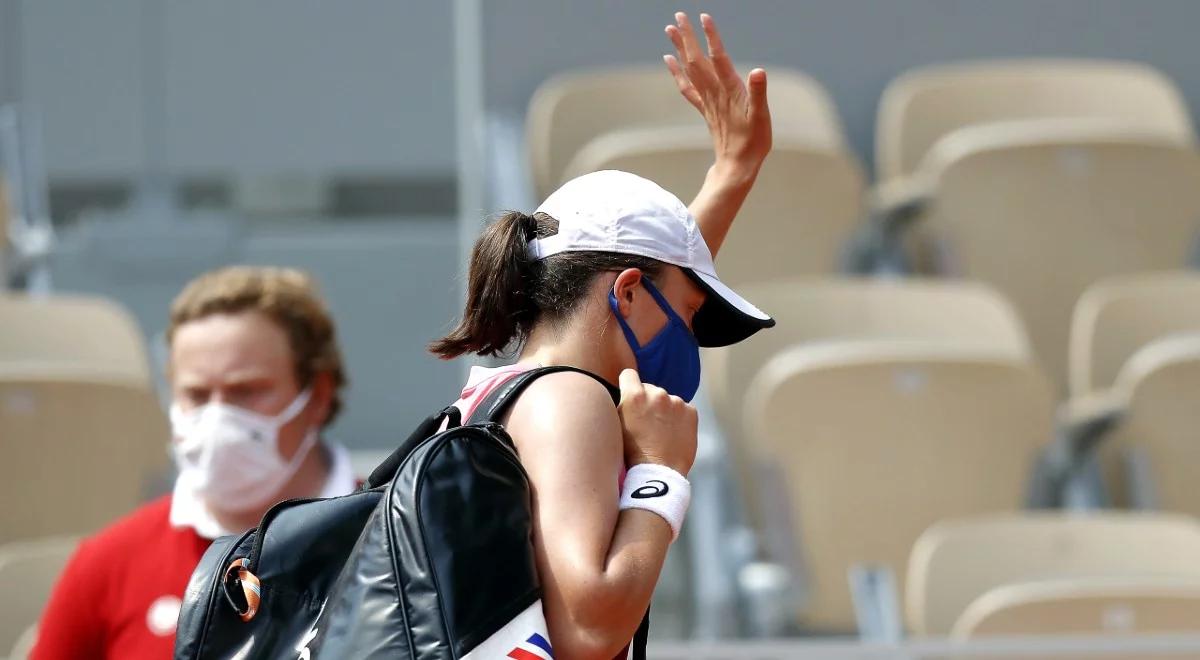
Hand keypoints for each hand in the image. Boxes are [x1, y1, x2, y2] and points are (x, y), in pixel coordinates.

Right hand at [617, 369, 697, 474]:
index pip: (628, 375)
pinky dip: (678, 418)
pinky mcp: (691, 411)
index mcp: (635, 395)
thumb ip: (621, 404)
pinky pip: (682, 409)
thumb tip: (624, 393)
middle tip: (646, 422)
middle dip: (647, 400)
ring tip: (660, 431)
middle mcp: (657, 393)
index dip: (627, 385)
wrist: (658, 473)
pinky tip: (672, 433)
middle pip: (649, 388)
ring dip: (664, 410)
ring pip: (667, 399)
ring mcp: (676, 402)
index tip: (629, 396)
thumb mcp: (616, 425)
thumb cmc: (631, 453)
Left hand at [664, 12, 771, 176]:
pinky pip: (687, 87)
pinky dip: (677, 72)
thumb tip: (758, 71)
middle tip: (678, 15)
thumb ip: (758, 93)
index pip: (718, 58)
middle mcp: (714, 92)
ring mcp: (708, 100)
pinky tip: (670, 60)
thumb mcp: (762, 117)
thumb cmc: (753, 142)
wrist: (736, 166)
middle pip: (696, 60)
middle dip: (687, 37)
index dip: (710, 37)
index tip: (703, 17)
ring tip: (670, 29)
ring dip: (680, 48)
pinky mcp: (705, 109)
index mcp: (730, 90)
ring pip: (689, 70)